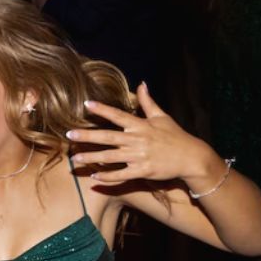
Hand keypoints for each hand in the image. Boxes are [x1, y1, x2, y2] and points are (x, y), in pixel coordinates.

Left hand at [69, 83, 221, 186]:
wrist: (191, 157)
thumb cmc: (175, 136)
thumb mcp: (162, 117)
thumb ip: (148, 102)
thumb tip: (141, 83)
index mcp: (141, 125)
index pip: (118, 115)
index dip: (102, 109)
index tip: (86, 104)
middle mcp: (138, 140)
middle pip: (108, 137)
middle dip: (87, 136)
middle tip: (69, 135)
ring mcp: (140, 157)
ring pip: (111, 157)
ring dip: (92, 158)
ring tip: (75, 159)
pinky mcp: (144, 171)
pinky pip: (122, 175)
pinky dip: (108, 176)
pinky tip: (95, 176)